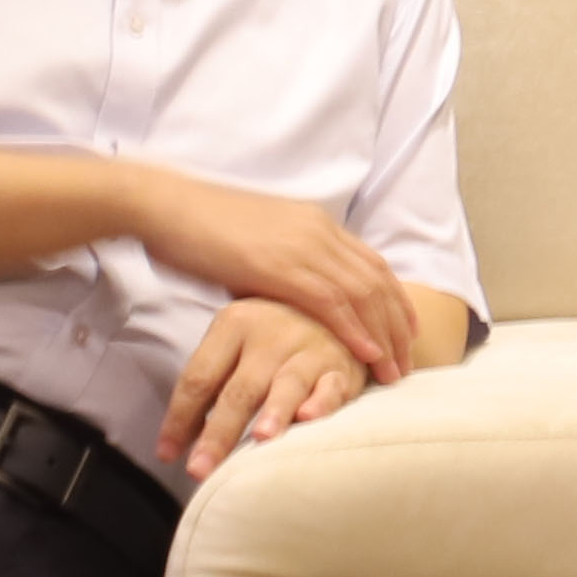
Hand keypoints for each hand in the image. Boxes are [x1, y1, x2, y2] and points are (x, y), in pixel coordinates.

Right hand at [114, 167, 420, 385]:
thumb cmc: (199, 227)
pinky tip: (369, 354)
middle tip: (409, 359)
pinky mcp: (282, 266)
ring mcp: (303, 247)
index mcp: (314, 223)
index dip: (394, 298)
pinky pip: (332, 303)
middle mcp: (318, 232)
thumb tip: (287, 289)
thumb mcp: (256, 243)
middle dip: (398, 323)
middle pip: (377, 281)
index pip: (371, 263)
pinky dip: (355, 330)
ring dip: (384, 335)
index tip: (407, 329)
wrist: (166, 206)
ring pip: (363, 294)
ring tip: (396, 370)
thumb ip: (281, 262)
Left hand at [163, 298, 365, 473]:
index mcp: (234, 324)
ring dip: (274, 413)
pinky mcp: (342, 365)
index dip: (180, 419)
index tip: (167, 455)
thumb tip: (175, 443)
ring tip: (260, 439)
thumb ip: (210, 385)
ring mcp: (309, 348)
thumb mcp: (236, 343)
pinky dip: (321, 403)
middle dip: (219, 433)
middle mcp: (270, 333)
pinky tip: (309, 418)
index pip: (199, 378)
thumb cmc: (272, 336)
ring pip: (287, 384)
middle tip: (200, 470)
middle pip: (239, 389)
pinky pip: (332, 386)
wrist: (332, 304)